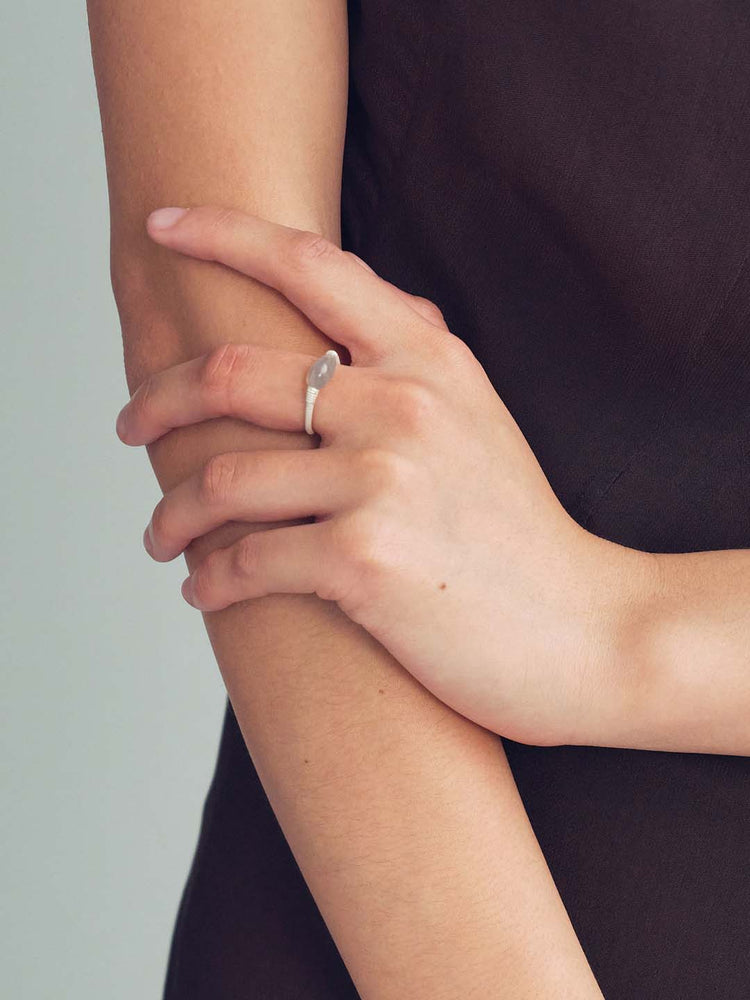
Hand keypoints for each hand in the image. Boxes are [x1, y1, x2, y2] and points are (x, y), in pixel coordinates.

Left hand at [116, 204, 651, 745]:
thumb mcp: (478, 419)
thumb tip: (341, 313)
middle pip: (230, 373)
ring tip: (161, 534)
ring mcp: (381, 480)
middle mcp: (401, 403)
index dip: (222, 232)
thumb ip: (412, 360)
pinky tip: (203, 589)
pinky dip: (210, 579)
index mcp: (429, 357)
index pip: (308, 263)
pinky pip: (246, 561)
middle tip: (132, 428)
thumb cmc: (518, 533)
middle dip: (156, 399)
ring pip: (222, 478)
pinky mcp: (364, 561)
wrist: (583, 628)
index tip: (164, 228)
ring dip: (171, 513)